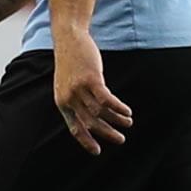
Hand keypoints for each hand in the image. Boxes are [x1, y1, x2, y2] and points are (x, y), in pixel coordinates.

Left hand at [53, 28, 132, 154]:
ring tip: (128, 122)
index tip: (97, 151)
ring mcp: (79, 89)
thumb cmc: (71, 62)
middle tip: (120, 139)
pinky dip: (118, 108)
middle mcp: (69, 98)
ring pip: (101, 112)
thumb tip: (91, 116)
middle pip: (90, 122)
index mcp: (62, 102)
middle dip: (107, 133)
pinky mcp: (91, 79)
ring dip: (116, 119)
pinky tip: (127, 111)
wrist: (69, 39)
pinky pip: (107, 100)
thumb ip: (76, 99)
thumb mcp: (67, 84)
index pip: (74, 127)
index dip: (86, 140)